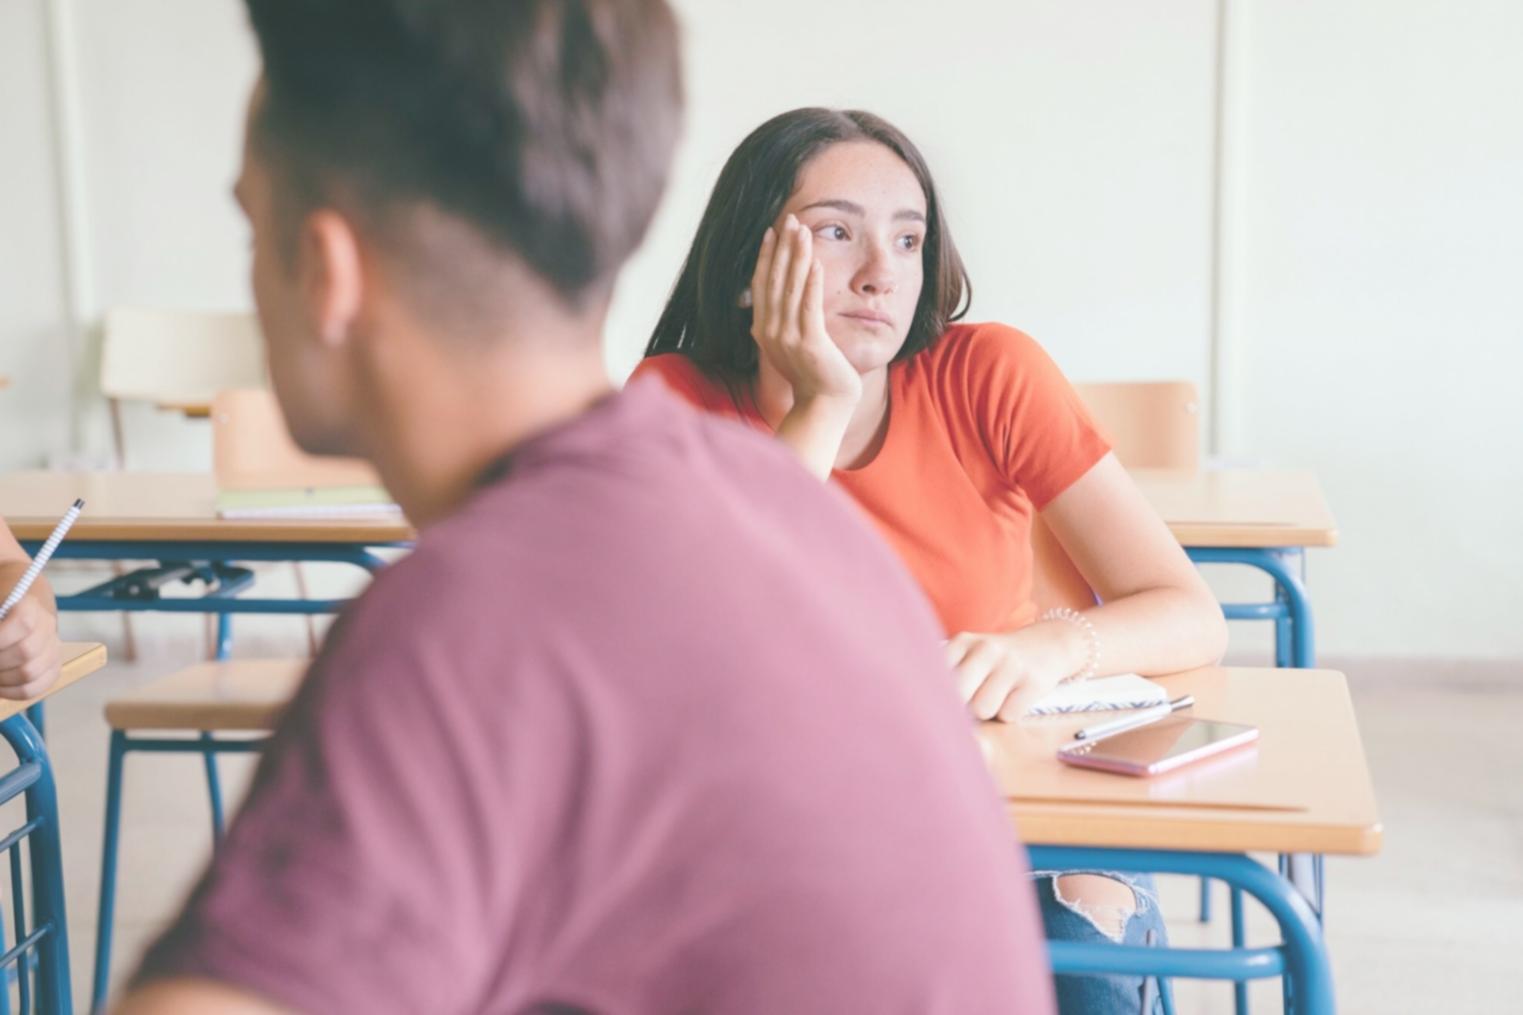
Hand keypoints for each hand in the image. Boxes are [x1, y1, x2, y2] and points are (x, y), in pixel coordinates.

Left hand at [0, 596, 61, 699]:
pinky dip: (11, 692)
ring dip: (1, 678)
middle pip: (25, 652)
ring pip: (29, 673)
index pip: (23, 622)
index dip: (1, 638)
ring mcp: (51, 647)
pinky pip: (35, 687)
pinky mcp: (51, 666)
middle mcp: (46, 626)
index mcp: (30, 605)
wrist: (10, 610)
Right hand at [749, 215, 861, 408]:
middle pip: (775, 281)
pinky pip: (809, 307)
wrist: (823, 405)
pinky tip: (815, 263)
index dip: (767, 257)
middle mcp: (771, 331)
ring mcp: (789, 338)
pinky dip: (811, 283)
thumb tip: (772, 303)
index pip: (762, 285)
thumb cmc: (812, 375)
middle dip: (782, 248)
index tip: (772, 232)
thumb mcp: (789, 346)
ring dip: (797, 257)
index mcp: (763, 330)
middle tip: (789, 220)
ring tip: (802, 232)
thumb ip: (780, 323)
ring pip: (791, 289)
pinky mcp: (810, 344)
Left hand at [946, 624, 1081, 721]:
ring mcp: (1011, 664)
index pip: (936, 676)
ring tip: (995, 696)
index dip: (937, 695)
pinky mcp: (1033, 682)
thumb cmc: (997, 659)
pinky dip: (1009, 713)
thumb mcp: (970, 654)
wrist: (1046, 645)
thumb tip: (934, 711)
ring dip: (988, 711)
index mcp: (963, 641)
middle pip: (958, 695)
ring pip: (983, 709)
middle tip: (971, 701)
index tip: (940, 700)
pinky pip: (1008, 715)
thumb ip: (948, 674)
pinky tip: (1014, 697)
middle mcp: (986, 649)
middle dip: (962, 706)